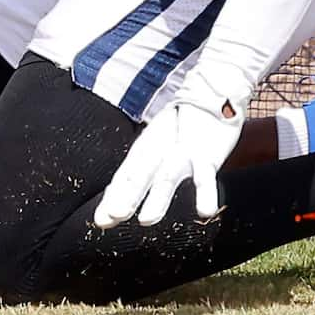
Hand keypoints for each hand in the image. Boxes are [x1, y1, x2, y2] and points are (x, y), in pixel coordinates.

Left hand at [93, 76, 244, 227]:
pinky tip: (204, 211)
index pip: (124, 176)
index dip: (112, 196)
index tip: (101, 220)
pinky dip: (206, 193)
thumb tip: (105, 215)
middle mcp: (158, 151)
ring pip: (167, 175)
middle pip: (140, 175)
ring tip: (147, 220)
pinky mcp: (207, 155)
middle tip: (114, 216)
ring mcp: (183, 153)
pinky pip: (206, 176)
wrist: (212, 93)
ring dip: (157, 197)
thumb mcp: (154, 150)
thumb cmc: (179, 129)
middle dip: (127, 195)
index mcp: (144, 150)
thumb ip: (131, 183)